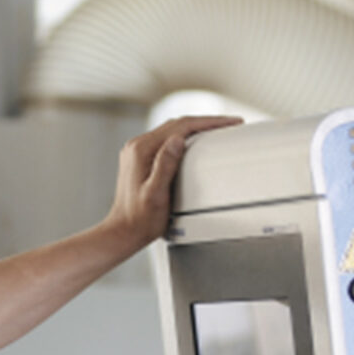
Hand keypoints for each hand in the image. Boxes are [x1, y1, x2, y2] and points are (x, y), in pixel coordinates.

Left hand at [102, 114, 243, 250]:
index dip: (208, 123)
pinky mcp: (140, 160)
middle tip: (230, 124)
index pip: (180, 127)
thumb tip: (177, 140)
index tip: (229, 123)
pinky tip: (195, 143)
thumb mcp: (155, 194)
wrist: (124, 232)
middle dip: (205, 123)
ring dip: (195, 129)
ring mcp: (137, 152)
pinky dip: (184, 138)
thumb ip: (165, 166)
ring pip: (172, 131)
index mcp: (141, 150)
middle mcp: (137, 147)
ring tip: (217, 131)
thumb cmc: (140, 220)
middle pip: (177, 125)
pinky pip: (166, 141)